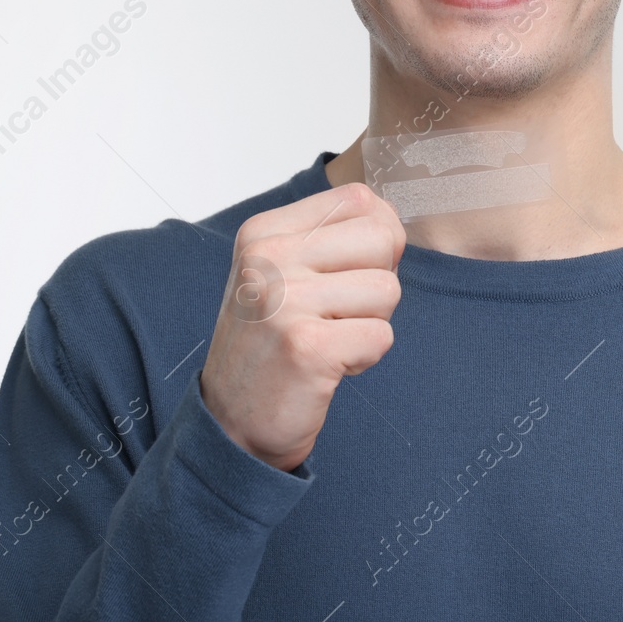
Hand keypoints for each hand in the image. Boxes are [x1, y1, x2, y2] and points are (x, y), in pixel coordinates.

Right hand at [200, 182, 404, 472]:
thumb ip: (332, 238)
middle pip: (383, 237)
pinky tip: (327, 366)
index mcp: (263, 231)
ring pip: (388, 289)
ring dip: (370, 324)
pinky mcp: (307, 347)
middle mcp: (268, 257)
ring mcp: (284, 301)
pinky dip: (364, 358)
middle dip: (377, 282)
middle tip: (338, 314)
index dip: (376, 237)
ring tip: (328, 340)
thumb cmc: (268, 343)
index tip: (345, 274)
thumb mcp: (282, 272)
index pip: (360, 199)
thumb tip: (393, 222)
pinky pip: (381, 336)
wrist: (230, 422)